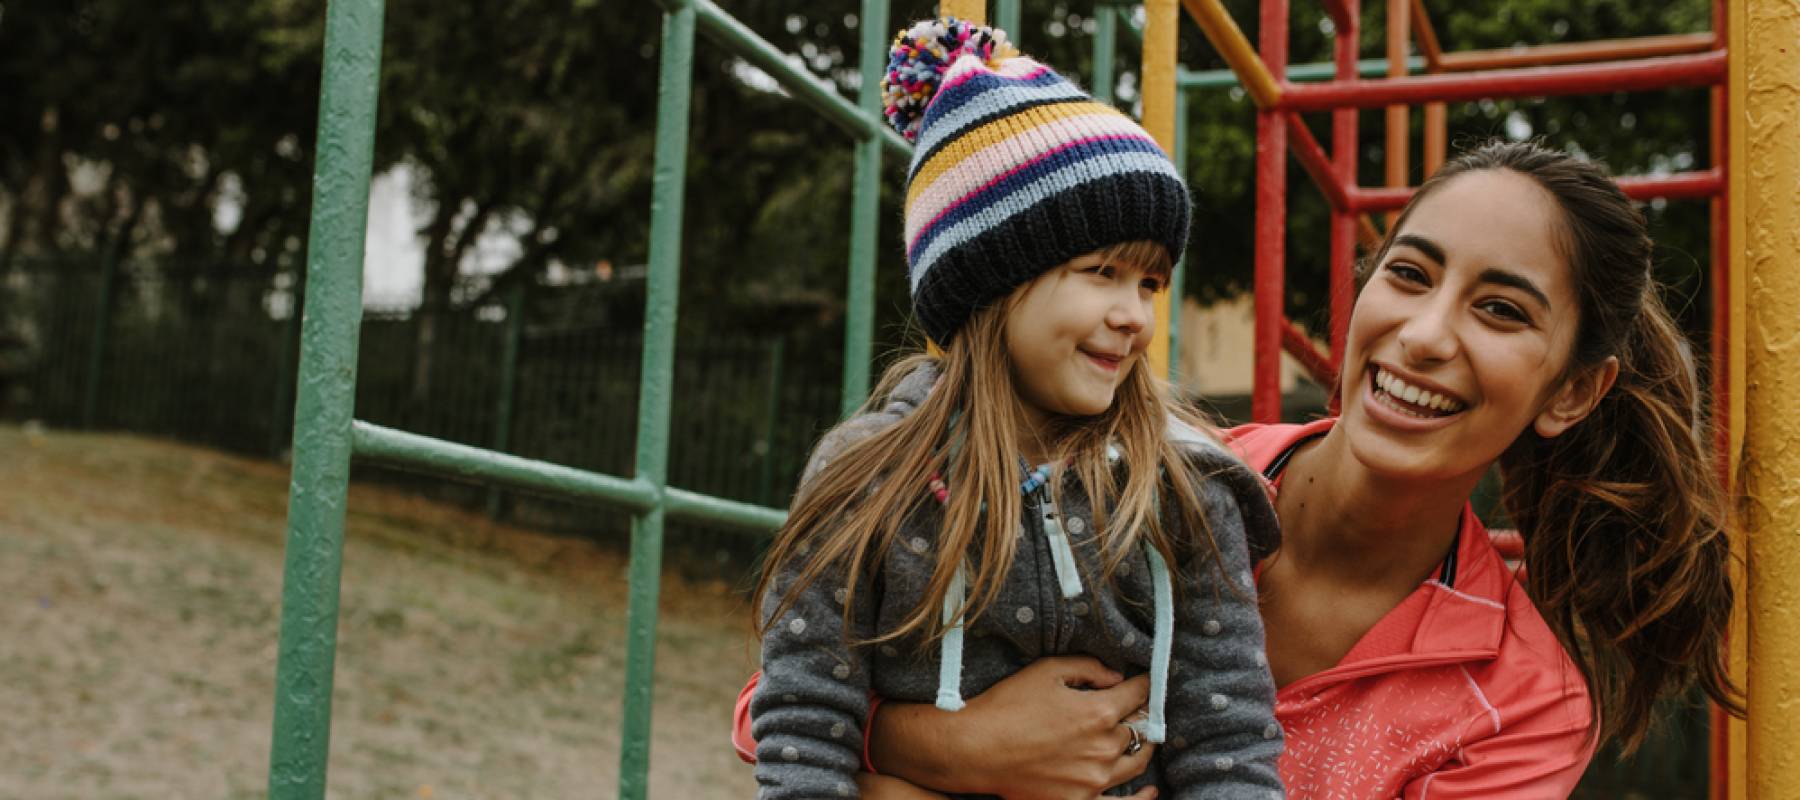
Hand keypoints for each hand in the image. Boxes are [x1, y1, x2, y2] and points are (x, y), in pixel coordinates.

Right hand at [872, 655, 1155, 799]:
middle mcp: (1103, 748)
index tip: (1142, 681)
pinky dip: (1140, 798)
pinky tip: (1150, 793)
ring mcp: (1093, 779)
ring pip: (1136, 761)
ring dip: (1140, 746)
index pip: (1138, 695)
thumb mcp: (1047, 671)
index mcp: (1098, 712)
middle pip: (1139, 728)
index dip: (1142, 684)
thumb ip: (1089, 668)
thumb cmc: (1007, 706)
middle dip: (1137, 713)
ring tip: (1134, 737)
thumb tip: (1116, 677)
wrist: (974, 749)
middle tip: (1130, 707)